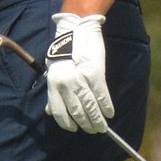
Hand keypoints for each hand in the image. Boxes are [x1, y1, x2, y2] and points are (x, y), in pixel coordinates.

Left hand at [45, 13, 114, 133]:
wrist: (76, 29)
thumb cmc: (63, 50)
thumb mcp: (53, 70)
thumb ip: (53, 92)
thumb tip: (50, 111)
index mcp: (53, 84)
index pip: (59, 112)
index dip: (67, 123)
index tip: (74, 128)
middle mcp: (66, 84)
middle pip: (77, 112)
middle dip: (86, 124)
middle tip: (93, 130)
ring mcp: (81, 79)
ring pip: (90, 106)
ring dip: (98, 119)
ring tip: (102, 126)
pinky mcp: (96, 73)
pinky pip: (102, 95)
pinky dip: (106, 106)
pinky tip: (110, 113)